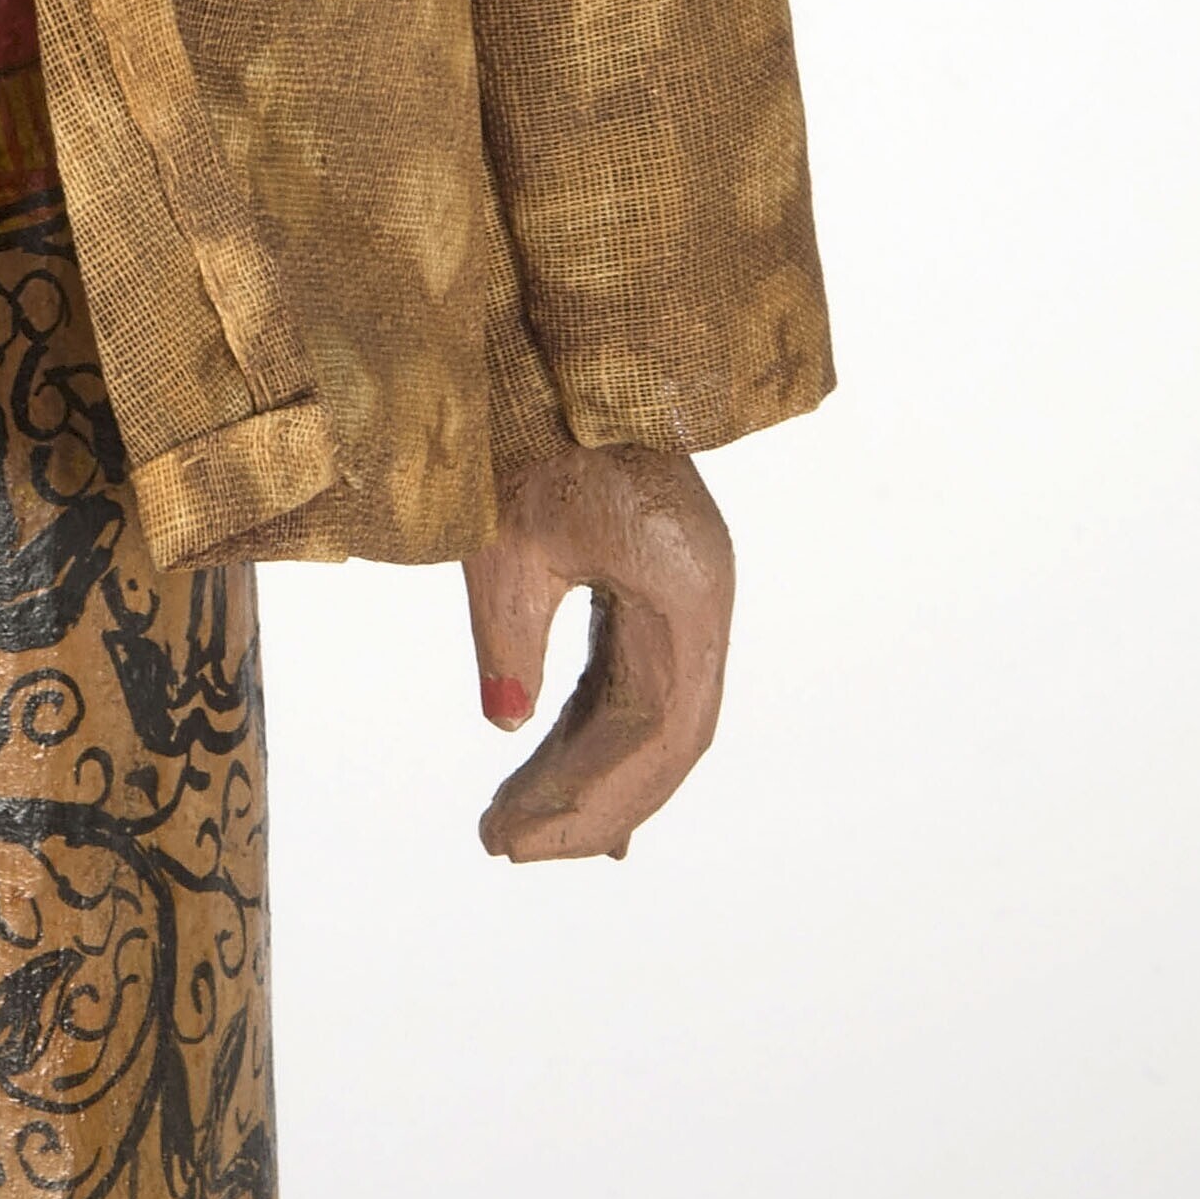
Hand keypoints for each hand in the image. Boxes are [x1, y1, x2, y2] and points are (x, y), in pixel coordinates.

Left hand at [466, 432, 732, 865]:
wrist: (555, 352)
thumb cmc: (533, 432)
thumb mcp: (508, 540)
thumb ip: (508, 635)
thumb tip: (501, 718)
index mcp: (687, 596)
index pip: (662, 734)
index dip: (596, 800)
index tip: (519, 842)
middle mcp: (699, 606)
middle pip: (662, 742)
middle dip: (587, 803)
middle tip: (501, 846)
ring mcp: (679, 600)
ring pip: (646, 720)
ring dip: (582, 776)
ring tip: (507, 827)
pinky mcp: (649, 594)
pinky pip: (629, 686)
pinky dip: (591, 738)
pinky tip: (555, 783)